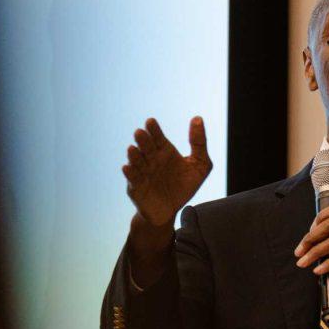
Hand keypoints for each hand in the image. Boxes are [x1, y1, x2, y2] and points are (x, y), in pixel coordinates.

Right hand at [122, 116, 211, 261]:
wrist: (173, 210)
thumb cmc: (185, 185)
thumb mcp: (200, 165)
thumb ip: (199, 143)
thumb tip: (197, 118)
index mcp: (165, 151)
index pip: (158, 137)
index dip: (154, 129)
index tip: (151, 121)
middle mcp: (151, 160)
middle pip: (146, 147)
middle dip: (143, 140)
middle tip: (140, 132)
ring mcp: (142, 173)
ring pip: (136, 161)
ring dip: (134, 155)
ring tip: (132, 149)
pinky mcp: (136, 188)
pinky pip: (132, 179)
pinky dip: (129, 173)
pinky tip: (127, 167)